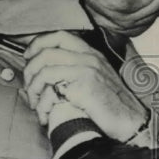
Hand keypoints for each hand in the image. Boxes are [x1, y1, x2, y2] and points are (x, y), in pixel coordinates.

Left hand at [20, 31, 148, 140]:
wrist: (131, 122)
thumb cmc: (112, 106)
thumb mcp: (98, 80)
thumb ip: (78, 70)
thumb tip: (47, 73)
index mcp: (92, 54)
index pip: (59, 36)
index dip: (38, 44)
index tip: (28, 57)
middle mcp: (89, 58)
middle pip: (47, 51)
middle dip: (30, 70)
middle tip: (28, 88)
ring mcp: (86, 70)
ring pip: (45, 68)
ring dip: (33, 88)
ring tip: (35, 105)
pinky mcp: (83, 87)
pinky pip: (51, 89)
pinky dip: (42, 103)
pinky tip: (45, 114)